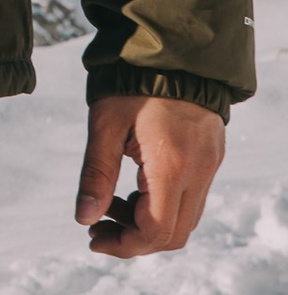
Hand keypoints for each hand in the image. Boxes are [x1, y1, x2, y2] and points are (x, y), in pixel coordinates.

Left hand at [76, 92, 225, 257]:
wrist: (174, 49)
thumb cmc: (132, 82)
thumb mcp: (104, 124)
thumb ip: (95, 174)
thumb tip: (83, 218)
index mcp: (171, 165)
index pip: (155, 231)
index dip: (124, 244)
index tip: (93, 237)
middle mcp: (199, 171)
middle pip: (174, 235)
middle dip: (134, 240)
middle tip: (98, 226)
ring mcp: (210, 165)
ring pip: (184, 220)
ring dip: (147, 223)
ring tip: (109, 204)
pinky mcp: (211, 157)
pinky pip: (191, 199)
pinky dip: (162, 205)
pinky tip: (133, 188)